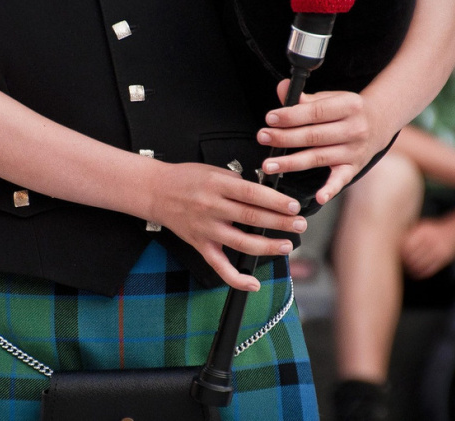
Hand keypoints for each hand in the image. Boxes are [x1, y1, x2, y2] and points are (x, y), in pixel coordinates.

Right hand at [148, 161, 305, 290]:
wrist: (155, 191)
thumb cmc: (185, 178)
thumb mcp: (213, 170)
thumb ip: (238, 181)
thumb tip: (266, 192)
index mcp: (217, 185)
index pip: (252, 194)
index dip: (275, 201)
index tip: (293, 206)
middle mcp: (211, 207)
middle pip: (251, 218)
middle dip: (280, 223)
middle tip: (299, 225)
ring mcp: (205, 229)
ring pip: (241, 243)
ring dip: (267, 247)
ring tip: (286, 245)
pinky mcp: (200, 244)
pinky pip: (219, 266)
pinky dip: (236, 279)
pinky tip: (254, 284)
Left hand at [257, 79, 392, 204]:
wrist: (379, 122)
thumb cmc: (346, 110)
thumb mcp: (331, 98)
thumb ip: (305, 98)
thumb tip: (282, 88)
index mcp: (348, 106)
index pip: (315, 112)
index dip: (291, 116)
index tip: (270, 118)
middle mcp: (354, 129)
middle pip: (314, 136)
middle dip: (285, 137)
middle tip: (262, 137)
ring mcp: (354, 151)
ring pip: (318, 157)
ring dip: (291, 163)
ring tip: (269, 164)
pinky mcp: (354, 168)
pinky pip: (340, 180)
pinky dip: (330, 189)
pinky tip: (318, 197)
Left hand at [400, 217, 454, 278]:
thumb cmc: (434, 229)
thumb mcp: (422, 226)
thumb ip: (410, 233)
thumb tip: (394, 244)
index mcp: (424, 231)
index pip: (407, 245)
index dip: (400, 252)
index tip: (397, 254)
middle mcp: (431, 241)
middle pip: (412, 256)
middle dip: (405, 261)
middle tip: (400, 263)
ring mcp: (439, 251)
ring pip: (420, 264)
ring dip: (411, 269)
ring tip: (406, 268)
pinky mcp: (444, 259)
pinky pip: (429, 269)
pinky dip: (420, 273)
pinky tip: (415, 273)